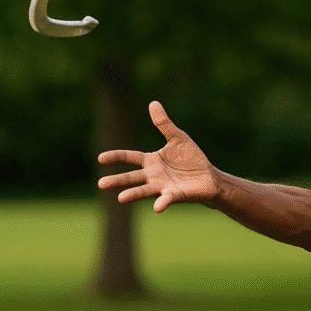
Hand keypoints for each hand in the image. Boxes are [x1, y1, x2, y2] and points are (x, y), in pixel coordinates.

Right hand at [98, 101, 218, 211]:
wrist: (209, 177)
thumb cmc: (192, 159)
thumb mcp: (178, 138)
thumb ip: (164, 124)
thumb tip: (153, 103)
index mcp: (151, 161)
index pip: (130, 157)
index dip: (116, 157)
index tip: (100, 158)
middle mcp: (153, 175)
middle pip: (132, 177)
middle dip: (118, 180)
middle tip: (101, 184)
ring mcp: (163, 186)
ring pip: (144, 190)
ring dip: (133, 194)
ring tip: (121, 198)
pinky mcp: (176, 195)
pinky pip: (167, 199)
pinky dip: (162, 202)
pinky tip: (156, 207)